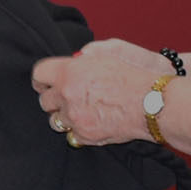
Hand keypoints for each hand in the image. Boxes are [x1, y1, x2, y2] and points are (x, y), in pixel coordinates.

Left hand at [31, 39, 163, 148]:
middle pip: (44, 100)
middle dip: (54, 98)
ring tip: (82, 110)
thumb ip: (84, 58)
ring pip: (55, 120)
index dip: (43, 79)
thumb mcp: (107, 54)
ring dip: (65, 116)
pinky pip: (71, 134)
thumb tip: (73, 61)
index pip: (39, 74)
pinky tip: (92, 121)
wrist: (151, 102)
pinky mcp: (84, 135)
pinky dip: (79, 129)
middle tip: (67, 96)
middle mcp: (67, 95)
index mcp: (69, 72)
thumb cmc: (133, 75)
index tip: (46, 82)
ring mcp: (74, 117)